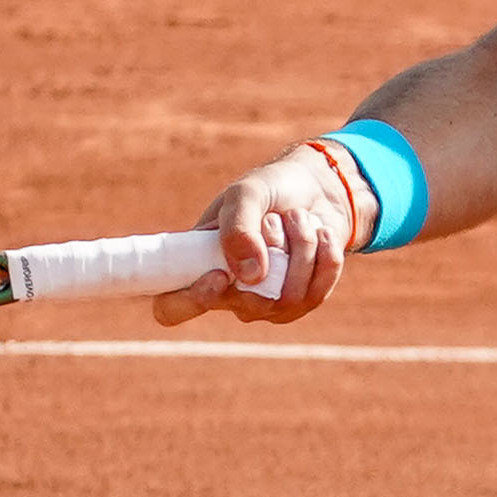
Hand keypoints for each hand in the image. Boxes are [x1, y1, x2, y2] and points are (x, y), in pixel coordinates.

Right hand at [155, 142, 375, 325]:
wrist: (316, 189)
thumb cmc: (270, 190)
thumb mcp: (247, 193)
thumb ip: (238, 227)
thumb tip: (250, 276)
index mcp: (197, 265)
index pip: (171, 308)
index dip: (190, 301)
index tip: (217, 275)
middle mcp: (228, 293)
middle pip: (246, 304)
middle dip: (271, 251)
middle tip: (274, 217)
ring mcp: (266, 303)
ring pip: (286, 298)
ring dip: (300, 247)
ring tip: (298, 217)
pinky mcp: (301, 301)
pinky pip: (316, 294)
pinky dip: (324, 257)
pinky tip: (322, 233)